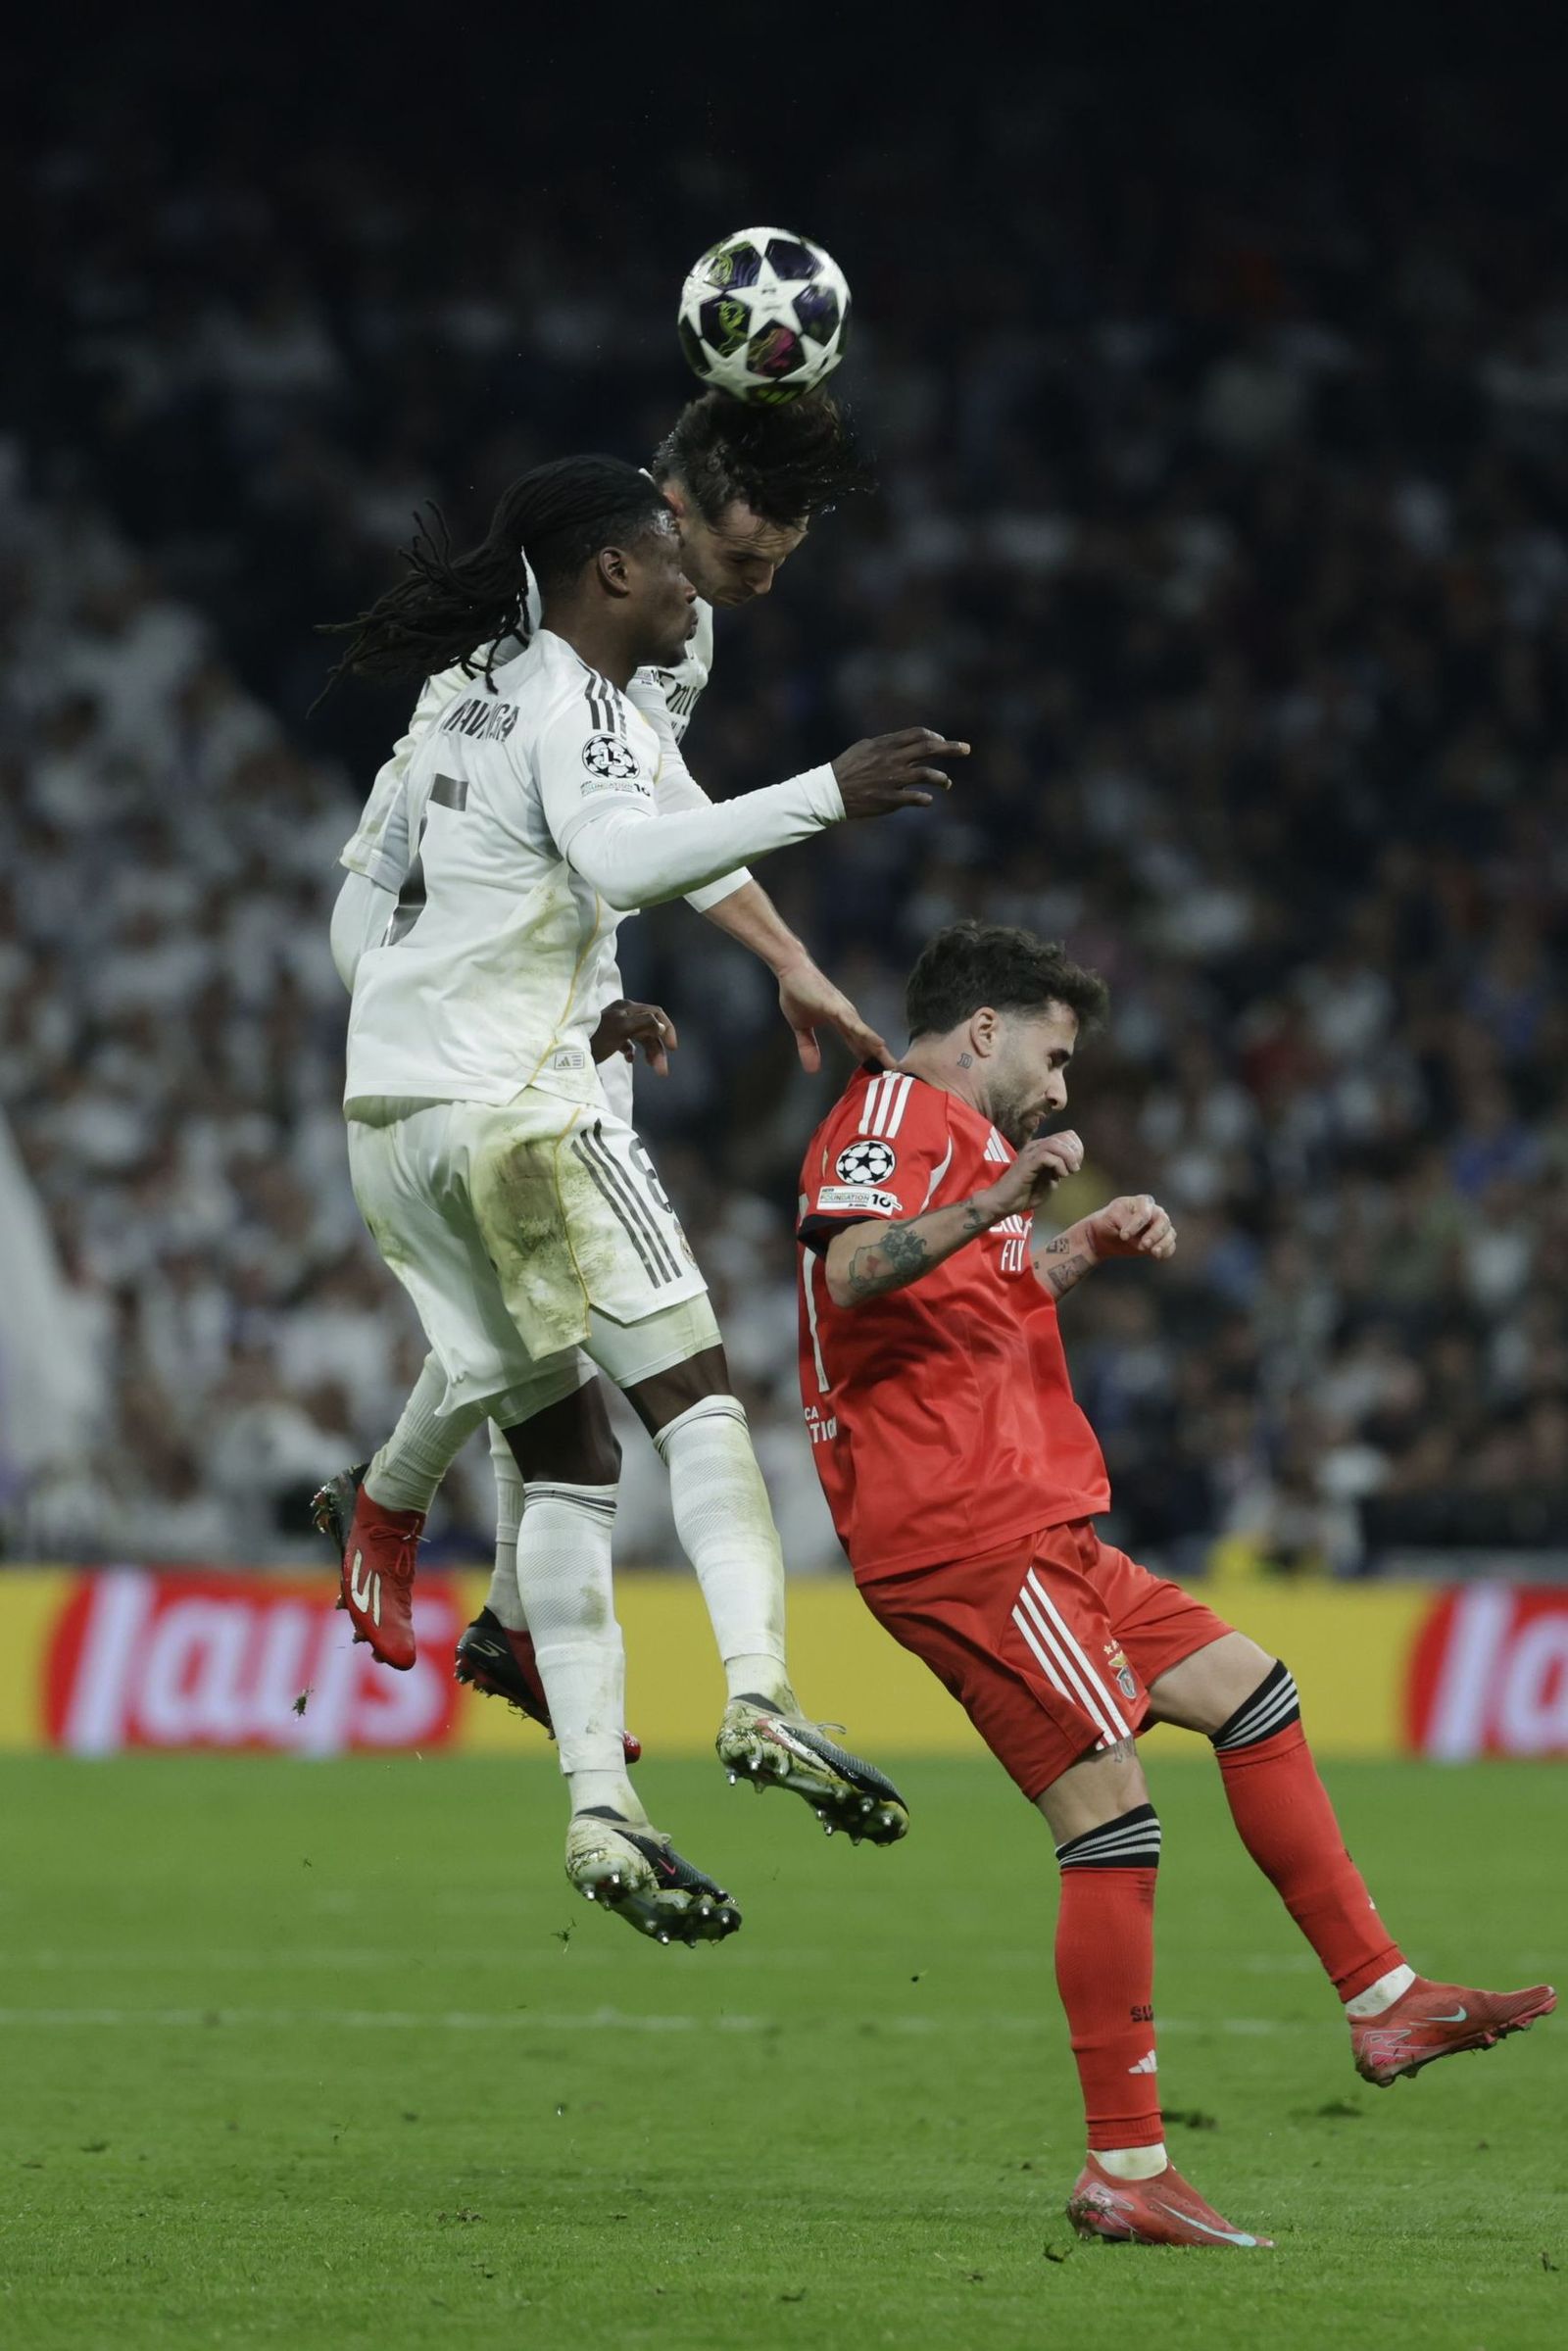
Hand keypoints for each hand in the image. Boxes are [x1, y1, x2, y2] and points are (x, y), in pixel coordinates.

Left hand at [591, 998, 677, 1076]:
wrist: (568, 1052)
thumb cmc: (595, 1038)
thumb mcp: (621, 1028)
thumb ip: (643, 1023)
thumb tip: (662, 1026)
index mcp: (627, 1008)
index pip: (656, 1013)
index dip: (668, 1029)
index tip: (673, 1049)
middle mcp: (624, 1013)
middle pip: (650, 1029)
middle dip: (658, 1049)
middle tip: (662, 1072)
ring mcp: (617, 1025)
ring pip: (641, 1037)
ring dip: (650, 1053)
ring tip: (654, 1069)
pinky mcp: (610, 1037)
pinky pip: (629, 1043)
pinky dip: (633, 1052)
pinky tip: (629, 1060)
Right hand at [776, 957, 893, 1073]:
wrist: (790, 970)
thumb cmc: (797, 994)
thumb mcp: (801, 1028)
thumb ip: (808, 1047)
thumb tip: (812, 1071)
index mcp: (841, 1023)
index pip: (859, 1045)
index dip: (870, 1060)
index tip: (883, 1076)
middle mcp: (848, 1018)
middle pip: (868, 1042)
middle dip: (882, 1059)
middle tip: (898, 1076)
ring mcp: (843, 1011)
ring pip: (865, 1035)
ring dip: (879, 1050)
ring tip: (893, 1066)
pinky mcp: (835, 1006)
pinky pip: (853, 1023)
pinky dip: (866, 1034)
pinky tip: (878, 1044)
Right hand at [832, 728, 969, 818]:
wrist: (830, 792)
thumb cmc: (846, 768)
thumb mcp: (864, 747)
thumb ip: (886, 745)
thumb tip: (903, 744)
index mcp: (886, 745)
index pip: (918, 734)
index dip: (934, 736)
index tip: (941, 741)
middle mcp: (893, 760)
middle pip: (930, 749)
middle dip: (951, 748)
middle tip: (967, 749)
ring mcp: (893, 780)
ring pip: (928, 775)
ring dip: (942, 779)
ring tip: (948, 783)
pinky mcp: (891, 800)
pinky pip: (917, 798)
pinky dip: (926, 799)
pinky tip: (928, 800)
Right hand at [975, 1131, 1083, 1222]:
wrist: (1004, 1203)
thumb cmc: (1025, 1194)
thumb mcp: (1049, 1183)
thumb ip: (1059, 1172)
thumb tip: (1069, 1167)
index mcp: (1042, 1149)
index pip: (1066, 1136)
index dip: (1076, 1148)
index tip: (1076, 1165)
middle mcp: (1036, 1147)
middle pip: (1063, 1137)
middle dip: (1075, 1152)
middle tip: (1074, 1169)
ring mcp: (1030, 1153)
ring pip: (1055, 1143)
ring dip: (1068, 1157)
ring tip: (1070, 1172)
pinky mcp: (1026, 1163)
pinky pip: (1046, 1156)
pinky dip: (1058, 1164)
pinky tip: (1060, 1176)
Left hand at [1083, 1194, 1176, 1261]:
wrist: (1105, 1237)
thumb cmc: (1107, 1222)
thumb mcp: (1110, 1218)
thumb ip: (1124, 1222)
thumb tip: (1138, 1237)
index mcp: (1142, 1202)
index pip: (1145, 1212)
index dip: (1136, 1224)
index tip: (1124, 1236)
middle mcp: (1155, 1212)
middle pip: (1163, 1221)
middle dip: (1155, 1234)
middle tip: (1143, 1245)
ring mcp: (1159, 1227)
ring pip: (1170, 1233)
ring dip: (1164, 1243)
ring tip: (1154, 1253)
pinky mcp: (1160, 1241)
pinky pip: (1170, 1246)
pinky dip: (1166, 1251)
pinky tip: (1157, 1256)